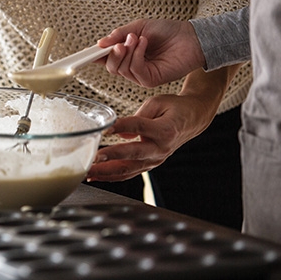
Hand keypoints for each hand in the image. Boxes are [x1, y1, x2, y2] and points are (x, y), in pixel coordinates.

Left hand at [86, 93, 213, 181]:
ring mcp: (155, 160)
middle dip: (111, 157)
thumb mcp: (157, 103)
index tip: (106, 128)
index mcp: (165, 130)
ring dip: (106, 172)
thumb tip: (120, 133)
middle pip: (133, 154)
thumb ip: (138, 116)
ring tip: (87, 171)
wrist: (192, 120)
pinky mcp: (149, 165)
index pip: (139, 127)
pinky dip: (110, 176)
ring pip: (128, 169)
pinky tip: (95, 176)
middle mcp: (160, 149)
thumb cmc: (174, 109)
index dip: (122, 127)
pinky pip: (128, 173)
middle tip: (94, 157)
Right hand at [97, 19, 205, 87]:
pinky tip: (145, 44)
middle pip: (110, 67)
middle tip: (121, 42)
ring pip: (121, 69)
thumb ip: (119, 35)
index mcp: (127, 54)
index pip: (106, 59)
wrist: (190, 37)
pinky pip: (134, 70)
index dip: (95, 57)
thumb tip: (100, 43)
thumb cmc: (168, 31)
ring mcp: (140, 75)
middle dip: (113, 53)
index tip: (86, 53)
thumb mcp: (139, 27)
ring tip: (138, 38)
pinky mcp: (150, 80)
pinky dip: (137, 55)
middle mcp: (131, 66)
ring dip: (128, 51)